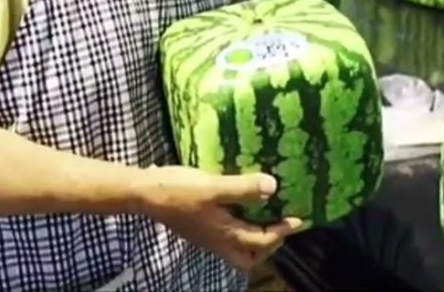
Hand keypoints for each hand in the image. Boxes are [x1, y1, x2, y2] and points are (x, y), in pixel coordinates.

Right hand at [136, 166, 303, 271]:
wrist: (145, 193)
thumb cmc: (179, 189)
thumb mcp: (214, 186)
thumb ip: (243, 188)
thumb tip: (273, 188)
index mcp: (225, 233)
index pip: (261, 241)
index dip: (281, 231)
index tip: (298, 219)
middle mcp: (217, 240)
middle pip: (249, 257)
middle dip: (268, 246)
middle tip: (281, 226)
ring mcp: (207, 236)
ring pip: (236, 250)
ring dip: (254, 240)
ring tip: (264, 219)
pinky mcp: (199, 228)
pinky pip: (226, 238)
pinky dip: (240, 230)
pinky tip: (240, 210)